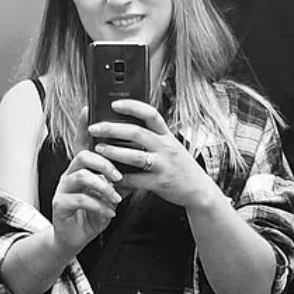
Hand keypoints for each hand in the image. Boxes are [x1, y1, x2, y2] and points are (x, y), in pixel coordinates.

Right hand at [51, 108, 123, 254]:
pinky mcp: (60, 204)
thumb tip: (137, 162)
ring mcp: (63, 188)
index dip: (84, 125)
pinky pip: (80, 199)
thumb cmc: (94, 212)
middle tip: (119, 176)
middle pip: (83, 156)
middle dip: (104, 163)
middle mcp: (69, 173)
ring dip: (103, 186)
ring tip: (116, 198)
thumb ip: (119, 177)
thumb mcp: (110, 193)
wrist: (75, 238)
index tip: (89, 109)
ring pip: (81, 176)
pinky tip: (109, 213)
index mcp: (82, 167)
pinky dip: (99, 206)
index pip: (83, 142)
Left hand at [88, 100, 215, 208]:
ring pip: (134, 155)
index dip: (132, 106)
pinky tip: (110, 175)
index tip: (114, 104)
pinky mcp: (160, 182)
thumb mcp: (170, 146)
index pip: (150, 114)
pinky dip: (121, 177)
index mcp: (167, 135)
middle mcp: (166, 147)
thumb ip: (153, 137)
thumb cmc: (179, 166)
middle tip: (95, 128)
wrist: (199, 189)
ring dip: (113, 151)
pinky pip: (136, 179)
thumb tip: (125, 127)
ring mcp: (163, 165)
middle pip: (136, 132)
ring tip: (99, 149)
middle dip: (112, 129)